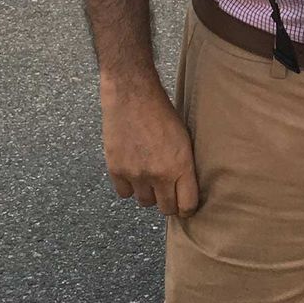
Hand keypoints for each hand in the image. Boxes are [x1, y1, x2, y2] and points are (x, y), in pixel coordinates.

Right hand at [99, 81, 199, 217]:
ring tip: (149, 177)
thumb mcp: (184, 138)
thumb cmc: (162, 111)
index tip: (185, 204)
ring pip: (144, 202)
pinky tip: (132, 172)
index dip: (187, 208)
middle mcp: (159, 175)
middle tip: (167, 191)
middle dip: (169, 202)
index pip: (187, 205)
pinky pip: (124, 193)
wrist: (132, 94)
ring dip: (148, 193)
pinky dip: (128, 186)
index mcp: (181, 166)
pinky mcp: (116, 169)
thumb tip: (186, 187)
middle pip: (166, 208)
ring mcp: (136, 174)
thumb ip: (184, 165)